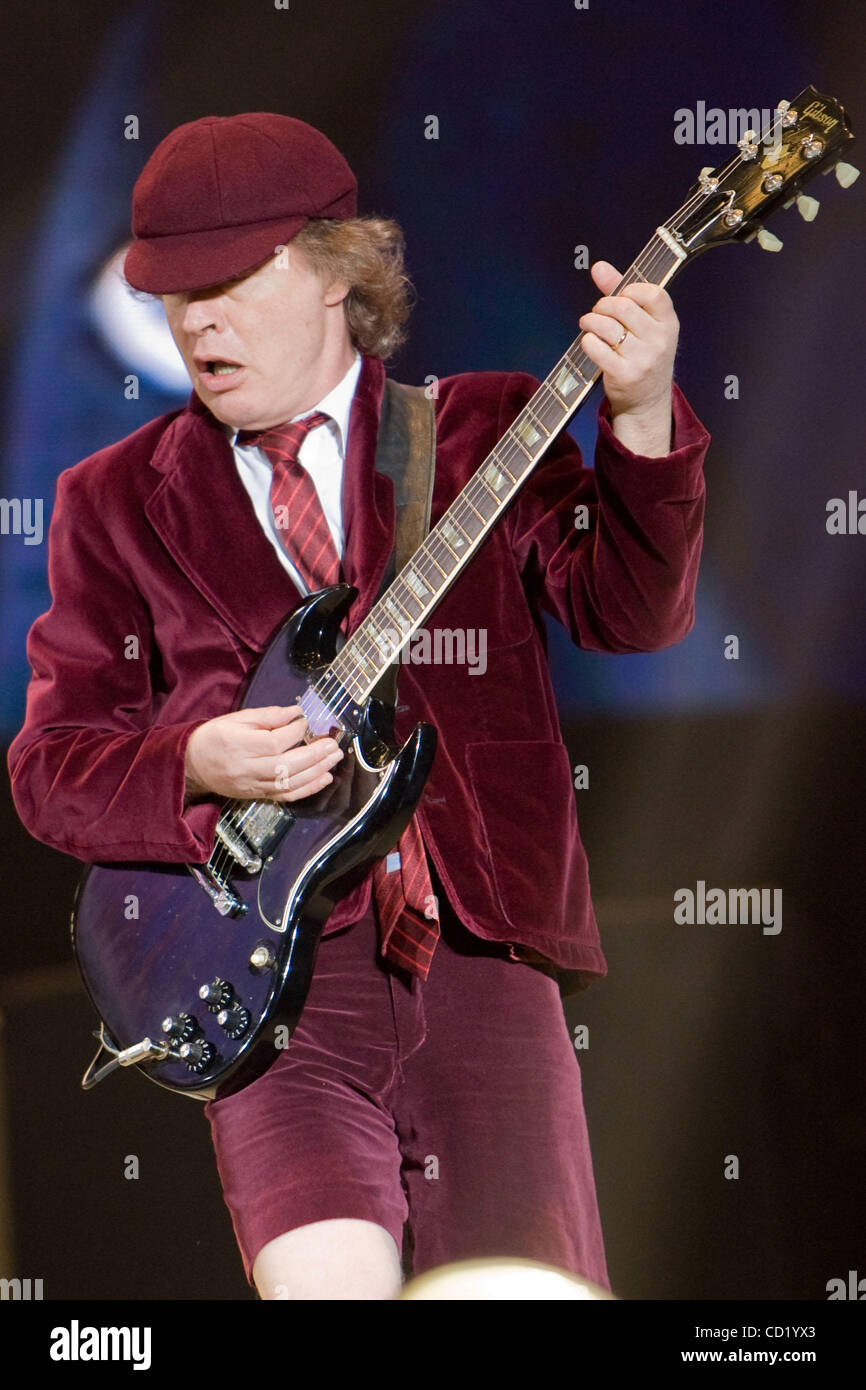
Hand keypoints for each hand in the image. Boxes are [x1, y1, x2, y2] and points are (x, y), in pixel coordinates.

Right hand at [184, 704, 343, 801]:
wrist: (192, 765)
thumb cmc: (215, 736)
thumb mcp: (237, 718)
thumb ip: (268, 716)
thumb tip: (296, 713)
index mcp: (239, 745)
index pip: (275, 742)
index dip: (296, 732)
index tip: (305, 722)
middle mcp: (247, 768)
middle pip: (286, 765)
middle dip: (314, 755)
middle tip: (334, 744)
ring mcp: (253, 785)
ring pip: (290, 783)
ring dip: (317, 771)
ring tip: (334, 758)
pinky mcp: (258, 796)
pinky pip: (286, 796)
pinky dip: (308, 789)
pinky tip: (325, 778)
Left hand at [579, 260, 678, 455]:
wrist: (646, 401)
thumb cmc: (643, 355)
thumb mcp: (644, 325)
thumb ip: (622, 293)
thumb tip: (599, 267)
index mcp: (668, 324)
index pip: (653, 294)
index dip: (631, 290)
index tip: (621, 296)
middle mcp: (658, 341)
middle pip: (623, 307)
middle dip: (603, 305)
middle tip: (598, 312)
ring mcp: (642, 360)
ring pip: (606, 326)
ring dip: (590, 321)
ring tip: (588, 324)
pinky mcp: (623, 375)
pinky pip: (596, 348)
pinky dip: (588, 341)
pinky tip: (590, 343)